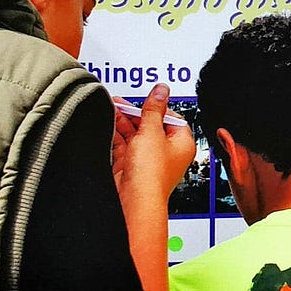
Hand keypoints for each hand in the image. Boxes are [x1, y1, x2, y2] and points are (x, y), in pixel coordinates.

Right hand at [112, 83, 195, 202]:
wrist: (134, 201)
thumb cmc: (151, 174)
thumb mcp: (152, 132)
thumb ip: (154, 109)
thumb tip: (161, 90)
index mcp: (181, 143)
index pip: (172, 118)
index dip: (157, 107)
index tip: (145, 99)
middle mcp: (167, 152)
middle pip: (152, 125)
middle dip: (136, 113)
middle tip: (122, 102)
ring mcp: (149, 160)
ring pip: (136, 134)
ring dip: (124, 122)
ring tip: (112, 108)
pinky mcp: (132, 166)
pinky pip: (125, 145)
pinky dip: (117, 135)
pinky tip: (109, 123)